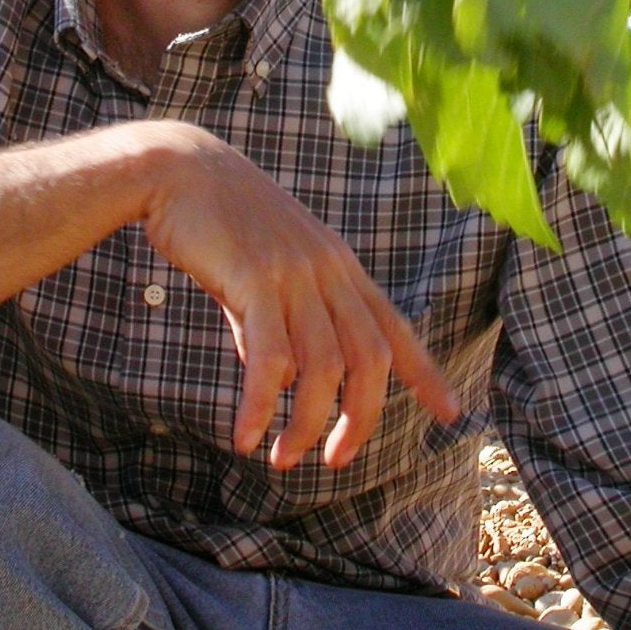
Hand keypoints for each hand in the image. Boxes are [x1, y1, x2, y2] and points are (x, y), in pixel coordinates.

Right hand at [136, 122, 459, 469]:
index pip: (394, 326)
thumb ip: (280, 321)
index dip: (425, 373)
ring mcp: (294, 273)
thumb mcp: (265, 271)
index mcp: (339, 265)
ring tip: (281, 460)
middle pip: (369, 357)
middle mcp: (328, 269)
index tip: (450, 412)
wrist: (179, 169)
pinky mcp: (255, 279)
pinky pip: (271, 359)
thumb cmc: (219, 222)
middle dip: (361, 418)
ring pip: (322, 366)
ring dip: (305, 424)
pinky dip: (261, 406)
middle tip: (335, 460)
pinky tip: (244, 436)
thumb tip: (276, 380)